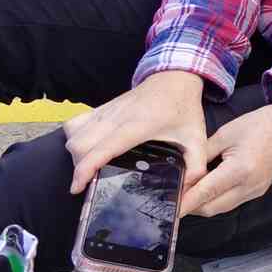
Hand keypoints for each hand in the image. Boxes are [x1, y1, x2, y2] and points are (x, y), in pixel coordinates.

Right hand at [64, 69, 207, 195]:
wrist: (175, 77)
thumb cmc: (184, 107)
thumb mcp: (197, 139)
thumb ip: (196, 167)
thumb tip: (188, 194)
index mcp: (138, 125)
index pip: (103, 148)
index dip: (86, 168)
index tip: (77, 187)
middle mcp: (117, 117)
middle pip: (80, 143)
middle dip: (78, 166)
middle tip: (89, 183)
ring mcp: (107, 110)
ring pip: (74, 133)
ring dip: (75, 154)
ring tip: (88, 169)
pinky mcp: (102, 108)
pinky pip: (76, 122)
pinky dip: (74, 139)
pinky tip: (86, 151)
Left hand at [182, 102, 271, 217]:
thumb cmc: (258, 125)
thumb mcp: (225, 134)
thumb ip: (202, 155)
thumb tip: (183, 172)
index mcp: (239, 170)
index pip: (204, 193)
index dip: (183, 203)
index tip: (167, 208)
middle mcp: (248, 186)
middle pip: (210, 208)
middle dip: (190, 205)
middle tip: (174, 194)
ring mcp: (255, 191)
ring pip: (220, 208)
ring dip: (203, 203)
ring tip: (189, 190)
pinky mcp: (258, 191)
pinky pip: (231, 203)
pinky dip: (216, 199)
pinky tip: (208, 187)